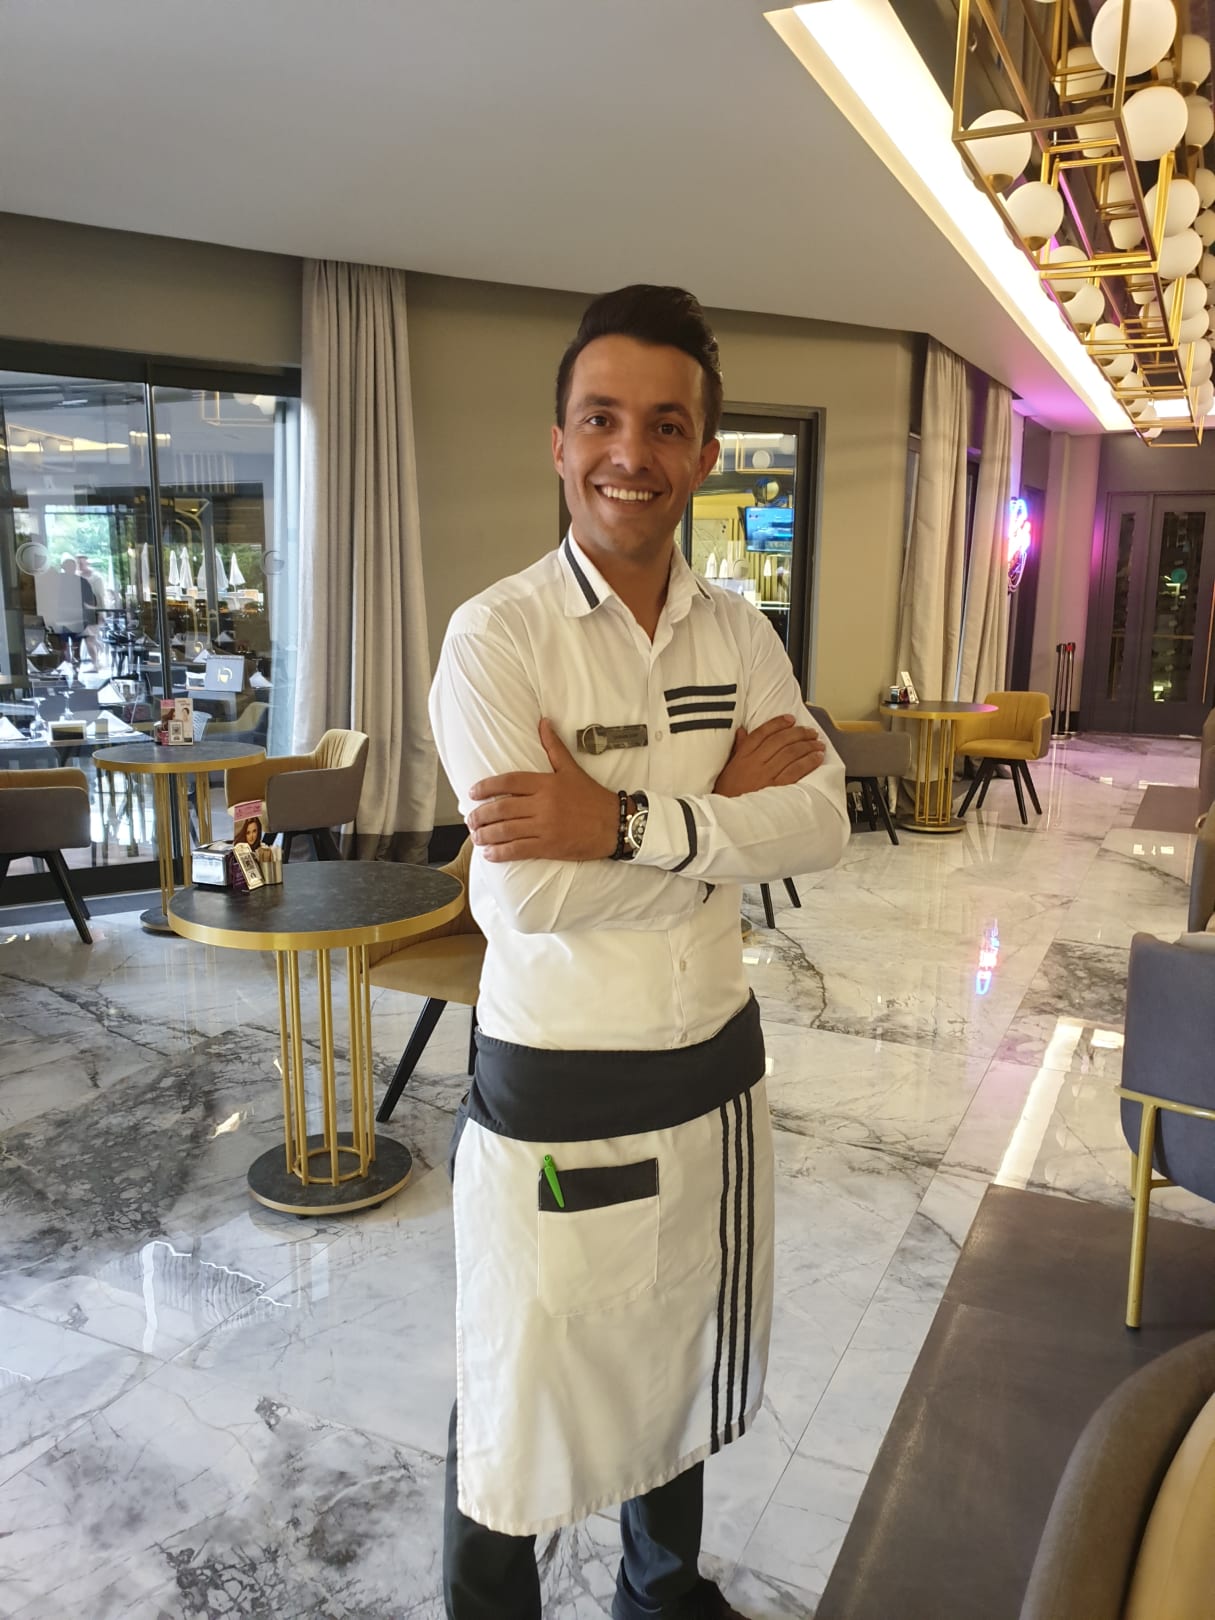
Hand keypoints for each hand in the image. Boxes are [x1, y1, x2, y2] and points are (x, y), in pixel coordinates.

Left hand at [466, 719, 618, 861]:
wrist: (615, 824)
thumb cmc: (592, 796)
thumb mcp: (572, 769)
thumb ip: (554, 747)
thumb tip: (543, 722)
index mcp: (546, 783)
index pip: (508, 782)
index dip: (486, 787)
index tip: (472, 793)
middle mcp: (543, 805)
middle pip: (502, 808)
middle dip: (481, 815)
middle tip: (470, 820)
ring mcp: (545, 827)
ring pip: (506, 831)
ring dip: (485, 835)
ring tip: (475, 836)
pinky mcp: (549, 846)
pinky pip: (518, 849)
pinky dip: (500, 852)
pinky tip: (489, 854)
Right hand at [713, 715, 824, 798]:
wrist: (727, 815)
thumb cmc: (728, 792)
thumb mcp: (729, 767)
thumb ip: (738, 748)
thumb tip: (742, 731)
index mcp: (743, 755)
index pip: (762, 732)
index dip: (778, 723)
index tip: (790, 719)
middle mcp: (755, 762)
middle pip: (780, 740)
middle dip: (799, 733)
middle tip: (811, 732)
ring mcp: (766, 775)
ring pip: (790, 753)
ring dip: (807, 746)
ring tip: (818, 743)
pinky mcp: (776, 788)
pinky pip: (796, 771)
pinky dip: (808, 762)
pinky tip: (817, 758)